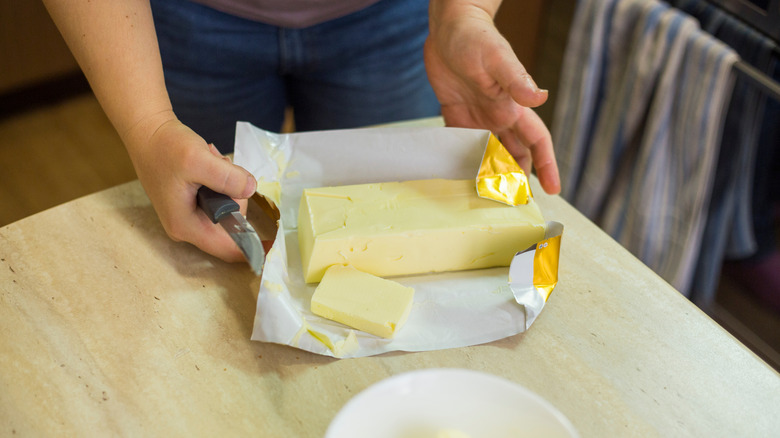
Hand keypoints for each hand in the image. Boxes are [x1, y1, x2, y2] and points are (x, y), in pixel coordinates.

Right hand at [127, 117, 256, 262]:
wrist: (146, 130)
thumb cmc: (166, 147)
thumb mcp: (198, 160)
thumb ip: (227, 177)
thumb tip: (251, 190)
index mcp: (186, 225)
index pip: (228, 250)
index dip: (253, 248)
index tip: (275, 242)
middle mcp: (186, 227)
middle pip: (231, 226)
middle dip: (236, 198)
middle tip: (224, 170)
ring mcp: (188, 216)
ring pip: (227, 210)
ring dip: (229, 185)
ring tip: (213, 163)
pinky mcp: (191, 204)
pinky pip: (219, 200)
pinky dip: (221, 182)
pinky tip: (208, 165)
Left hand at [424, 4, 560, 193]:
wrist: (449, 26)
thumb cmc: (476, 38)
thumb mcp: (497, 59)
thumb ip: (517, 80)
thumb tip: (541, 98)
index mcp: (513, 106)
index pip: (536, 141)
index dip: (547, 165)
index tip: (552, 190)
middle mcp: (499, 115)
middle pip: (514, 154)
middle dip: (518, 179)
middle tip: (516, 204)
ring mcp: (478, 116)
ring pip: (489, 154)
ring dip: (492, 174)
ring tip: (490, 198)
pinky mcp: (456, 113)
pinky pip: (461, 144)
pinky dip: (463, 161)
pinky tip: (460, 177)